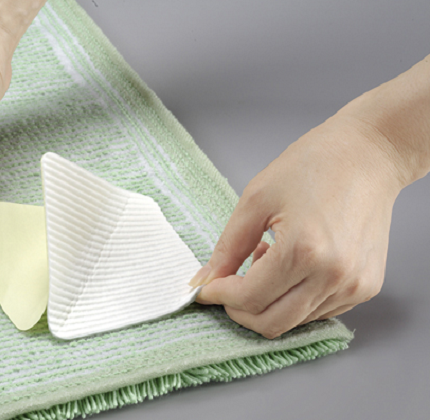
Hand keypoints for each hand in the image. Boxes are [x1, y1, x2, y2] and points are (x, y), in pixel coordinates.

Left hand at [190, 53, 429, 338]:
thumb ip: (228, 247)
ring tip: (265, 260)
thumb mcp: (256, 200)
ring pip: (293, 322)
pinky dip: (292, 299)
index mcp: (304, 251)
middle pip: (271, 323)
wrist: (368, 156)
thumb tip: (205, 280)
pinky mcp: (365, 288)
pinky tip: (288, 265)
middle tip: (226, 285)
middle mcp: (334, 276)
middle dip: (239, 310)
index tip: (204, 288)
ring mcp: (354, 286)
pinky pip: (317, 312)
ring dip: (267, 301)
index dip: (219, 296)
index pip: (249, 298)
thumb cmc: (314, 166)